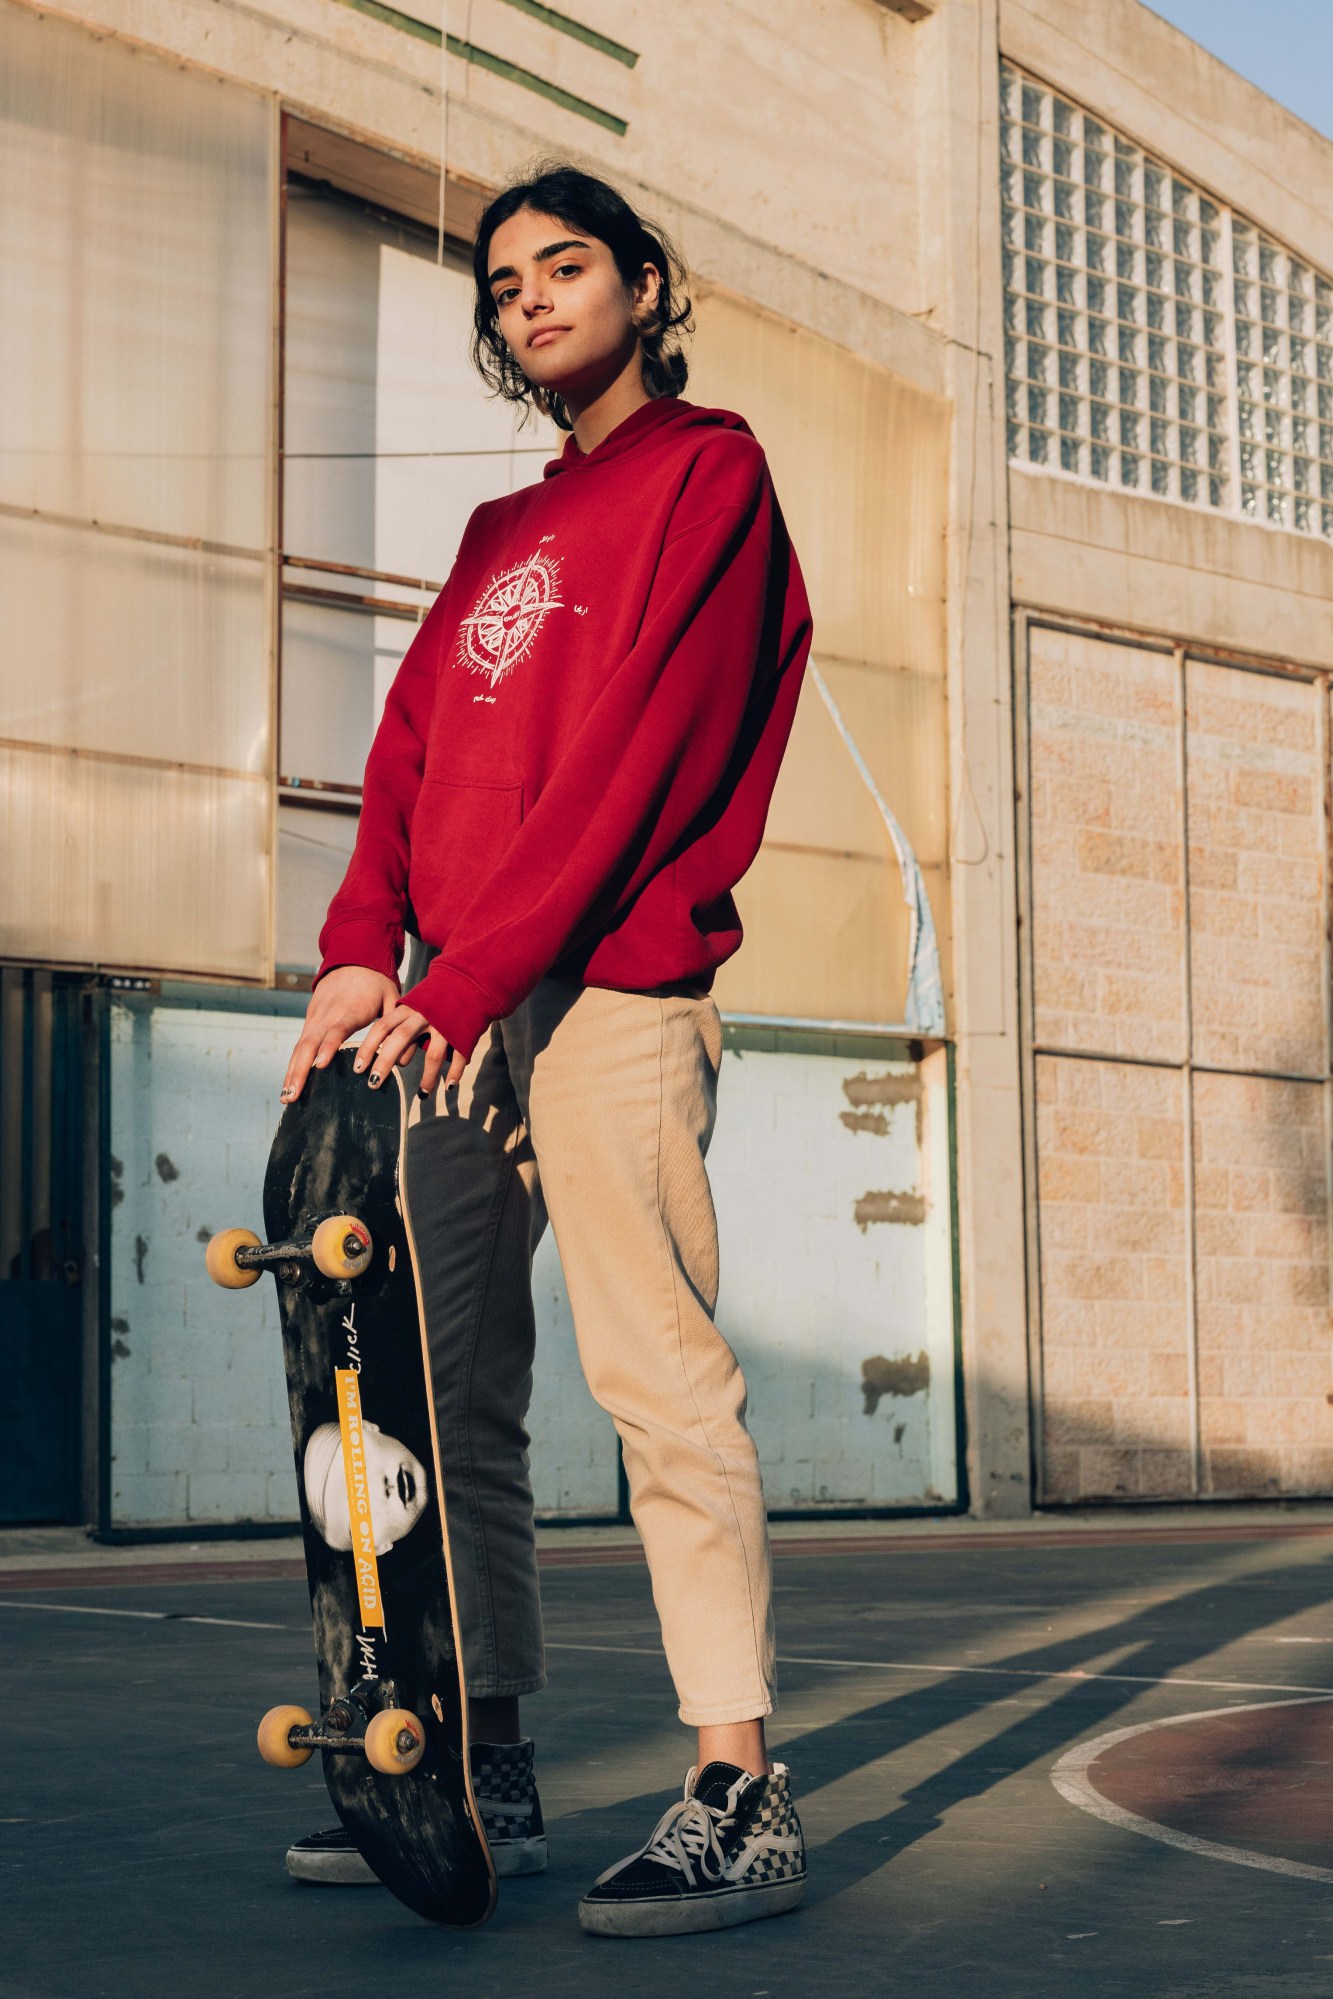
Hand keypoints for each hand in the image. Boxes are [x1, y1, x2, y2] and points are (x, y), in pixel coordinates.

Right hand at [281, 966, 398, 1101]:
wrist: (354, 955)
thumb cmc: (378, 981)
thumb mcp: (393, 997)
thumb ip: (396, 1026)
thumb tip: (402, 1059)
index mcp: (352, 1008)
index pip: (338, 1029)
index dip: (329, 1047)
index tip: (321, 1066)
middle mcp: (329, 1012)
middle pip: (310, 1043)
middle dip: (299, 1070)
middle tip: (292, 1097)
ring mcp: (317, 1014)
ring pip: (301, 1045)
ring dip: (292, 1071)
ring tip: (286, 1098)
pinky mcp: (311, 1016)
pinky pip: (300, 1042)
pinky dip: (294, 1063)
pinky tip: (291, 1083)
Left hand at [354, 1004, 465, 1096]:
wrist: (466, 984)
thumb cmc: (433, 1003)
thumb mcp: (412, 1008)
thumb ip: (398, 1027)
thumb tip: (379, 1055)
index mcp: (407, 1008)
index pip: (382, 1027)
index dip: (368, 1047)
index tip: (358, 1069)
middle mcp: (423, 1015)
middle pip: (400, 1039)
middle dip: (384, 1063)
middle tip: (373, 1084)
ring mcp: (444, 1025)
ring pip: (433, 1055)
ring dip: (428, 1077)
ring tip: (422, 1094)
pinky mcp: (462, 1033)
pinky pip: (457, 1057)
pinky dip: (454, 1073)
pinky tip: (448, 1086)